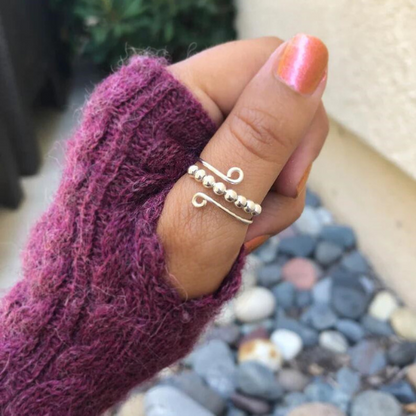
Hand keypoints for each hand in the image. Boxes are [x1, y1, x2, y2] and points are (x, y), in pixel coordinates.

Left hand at [157, 35, 328, 298]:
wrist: (115, 310)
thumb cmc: (148, 274)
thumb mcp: (210, 210)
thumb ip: (258, 136)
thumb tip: (311, 51)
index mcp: (164, 101)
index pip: (264, 61)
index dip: (293, 116)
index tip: (286, 181)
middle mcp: (176, 106)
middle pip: (271, 101)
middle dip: (282, 166)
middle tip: (256, 219)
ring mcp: (189, 134)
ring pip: (270, 139)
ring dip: (271, 194)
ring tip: (240, 236)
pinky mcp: (201, 159)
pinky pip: (254, 164)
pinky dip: (258, 202)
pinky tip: (236, 231)